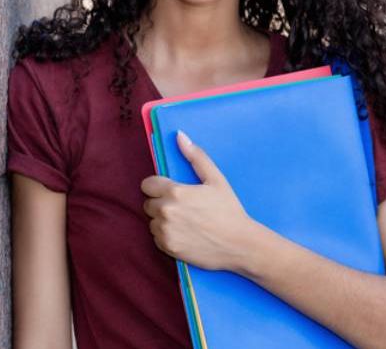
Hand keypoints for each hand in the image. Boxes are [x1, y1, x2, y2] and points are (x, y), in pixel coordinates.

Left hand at [141, 131, 259, 272]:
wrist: (238, 244)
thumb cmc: (229, 210)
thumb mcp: (216, 180)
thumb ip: (196, 157)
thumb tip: (179, 136)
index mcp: (175, 192)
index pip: (147, 184)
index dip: (158, 186)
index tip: (171, 190)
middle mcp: (166, 212)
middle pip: (148, 203)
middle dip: (161, 203)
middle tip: (183, 207)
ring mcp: (165, 232)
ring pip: (152, 221)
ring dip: (163, 220)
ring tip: (185, 221)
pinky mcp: (167, 248)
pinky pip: (157, 238)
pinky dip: (167, 235)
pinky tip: (185, 234)